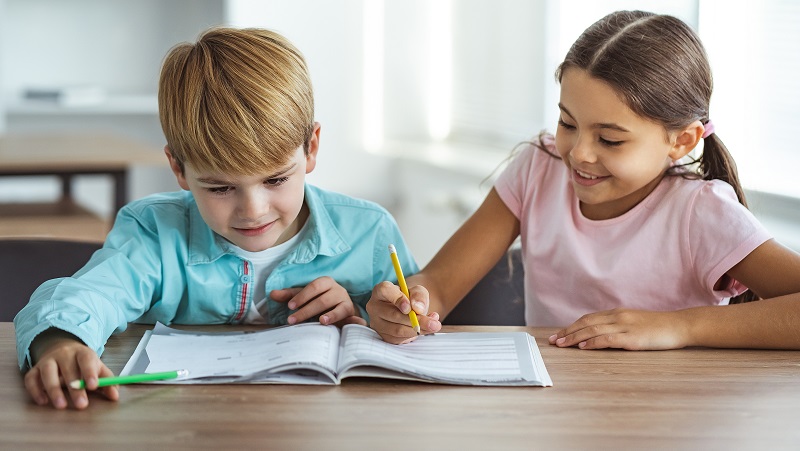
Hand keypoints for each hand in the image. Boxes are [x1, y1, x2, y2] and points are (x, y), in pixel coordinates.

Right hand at [25, 330, 118, 409]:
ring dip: (54, 389)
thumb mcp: (98, 368)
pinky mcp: (34, 370)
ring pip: (48, 373)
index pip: (87, 360)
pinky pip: (31, 379)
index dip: (90, 372)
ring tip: (61, 405)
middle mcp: (64, 354)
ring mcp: (47, 361)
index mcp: (82, 352)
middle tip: (81, 404)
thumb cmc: (83, 363)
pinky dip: (35, 390)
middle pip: (68, 369)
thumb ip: (107, 382)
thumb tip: (115, 396)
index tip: (93, 386)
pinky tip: (43, 401)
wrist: (62, 349)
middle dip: (75, 388)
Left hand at [271, 276, 365, 326]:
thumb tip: (272, 294)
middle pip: (323, 299)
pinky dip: (353, 321)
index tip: (290, 306)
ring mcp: (346, 301)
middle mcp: (338, 290)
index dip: (302, 296)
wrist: (341, 307)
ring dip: (330, 315)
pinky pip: (352, 318)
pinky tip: (351, 324)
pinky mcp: (351, 313)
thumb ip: (289, 295)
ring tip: (320, 321)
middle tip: (292, 320)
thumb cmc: (320, 300)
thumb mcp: (304, 297)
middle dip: (307, 310)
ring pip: (338, 308)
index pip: (314, 286)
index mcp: (325, 282)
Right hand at [366, 281, 441, 343]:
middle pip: (392, 314)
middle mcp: (374, 307)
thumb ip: (419, 296)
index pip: (384, 291)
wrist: (410, 310)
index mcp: (381, 291)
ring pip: (396, 330)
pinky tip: (424, 329)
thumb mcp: (419, 292)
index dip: (397, 298)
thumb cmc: (412, 298)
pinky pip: (399, 339)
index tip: (410, 307)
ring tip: (433, 325)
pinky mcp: (383, 336)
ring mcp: (377, 323)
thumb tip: (417, 308)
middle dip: (416, 320)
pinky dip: (414, 336)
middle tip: (434, 323)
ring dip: (417, 329)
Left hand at [548, 308, 688, 350]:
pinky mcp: (632, 338)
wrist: (680, 325)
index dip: (571, 326)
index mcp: (617, 313)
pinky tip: (583, 347)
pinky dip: (593, 342)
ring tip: (561, 344)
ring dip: (575, 337)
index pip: (588, 318)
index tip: (558, 334)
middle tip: (553, 340)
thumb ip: (617, 326)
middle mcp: (618, 317)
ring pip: (593, 330)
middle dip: (567, 332)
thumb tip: (599, 336)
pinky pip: (608, 339)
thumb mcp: (634, 323)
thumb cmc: (659, 327)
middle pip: (586, 323)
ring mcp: (625, 326)